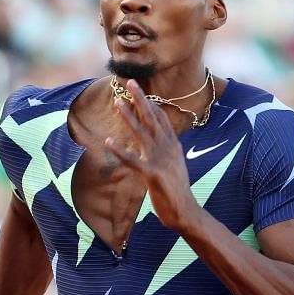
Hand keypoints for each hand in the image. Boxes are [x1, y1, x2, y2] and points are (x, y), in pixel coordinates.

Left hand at [101, 77, 198, 231]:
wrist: (185, 212)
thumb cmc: (176, 191)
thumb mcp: (173, 165)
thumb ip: (166, 152)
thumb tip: (160, 142)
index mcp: (172, 146)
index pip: (161, 119)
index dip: (150, 103)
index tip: (140, 89)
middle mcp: (167, 148)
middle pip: (152, 118)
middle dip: (141, 99)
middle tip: (130, 82)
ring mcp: (160, 160)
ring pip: (142, 133)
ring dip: (129, 117)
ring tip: (118, 102)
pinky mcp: (152, 174)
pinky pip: (133, 160)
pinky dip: (120, 151)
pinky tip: (108, 142)